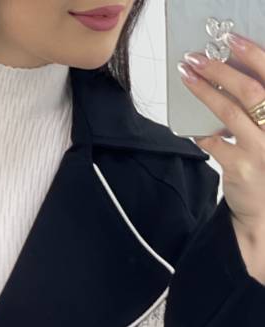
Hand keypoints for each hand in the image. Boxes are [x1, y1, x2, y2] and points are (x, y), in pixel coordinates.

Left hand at [177, 33, 264, 281]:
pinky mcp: (239, 168)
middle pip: (249, 90)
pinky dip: (201, 132)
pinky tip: (191, 126)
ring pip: (229, 113)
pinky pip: (214, 143)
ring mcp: (261, 149)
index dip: (253, 55)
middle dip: (220, 69)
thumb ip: (260, 108)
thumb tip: (233, 76)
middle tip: (196, 58)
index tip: (231, 40)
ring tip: (187, 76)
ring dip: (205, 91)